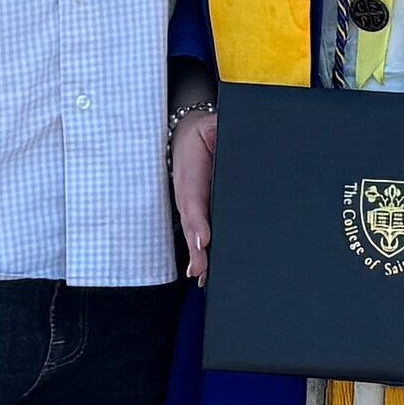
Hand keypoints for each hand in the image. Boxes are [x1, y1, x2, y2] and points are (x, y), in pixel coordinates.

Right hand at [170, 101, 218, 282]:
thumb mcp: (208, 127)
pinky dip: (200, 254)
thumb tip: (218, 136)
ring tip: (203, 277)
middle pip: (192, 226)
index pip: (193, 202)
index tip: (204, 239)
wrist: (185, 137)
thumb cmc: (201, 135)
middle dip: (196, 250)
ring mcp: (190, 206)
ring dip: (198, 257)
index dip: (198, 222)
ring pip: (193, 235)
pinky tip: (205, 273)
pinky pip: (198, 234)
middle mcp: (188, 196)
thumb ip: (216, 132)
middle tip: (201, 270)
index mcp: (191, 177)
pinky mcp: (197, 212)